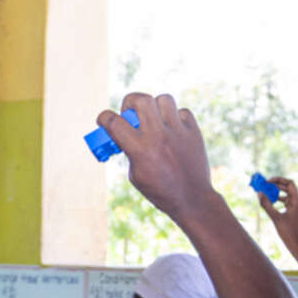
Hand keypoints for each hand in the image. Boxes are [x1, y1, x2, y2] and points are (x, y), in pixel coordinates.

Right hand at [97, 94, 214, 218]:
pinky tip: (173, 130)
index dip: (103, 117)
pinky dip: (175, 118)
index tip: (104, 120)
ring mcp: (178, 132)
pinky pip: (182, 112)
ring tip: (155, 120)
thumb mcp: (135, 174)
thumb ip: (130, 151)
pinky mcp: (194, 131)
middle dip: (130, 102)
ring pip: (164, 99)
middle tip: (131, 114)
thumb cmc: (160, 191)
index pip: (114, 122)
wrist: (192, 199)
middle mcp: (158, 136)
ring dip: (155, 106)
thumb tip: (127, 133)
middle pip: (140, 99)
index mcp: (139, 149)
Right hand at [258, 177, 297, 249]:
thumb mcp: (275, 217)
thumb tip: (259, 193)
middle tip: (263, 186)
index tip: (267, 182)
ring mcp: (296, 206)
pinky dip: (277, 200)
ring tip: (265, 194)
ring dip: (275, 193)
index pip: (290, 183)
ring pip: (285, 194)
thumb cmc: (288, 232)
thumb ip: (266, 205)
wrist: (297, 244)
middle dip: (275, 186)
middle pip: (287, 187)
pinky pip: (285, 201)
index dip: (278, 180)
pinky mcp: (293, 212)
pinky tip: (269, 203)